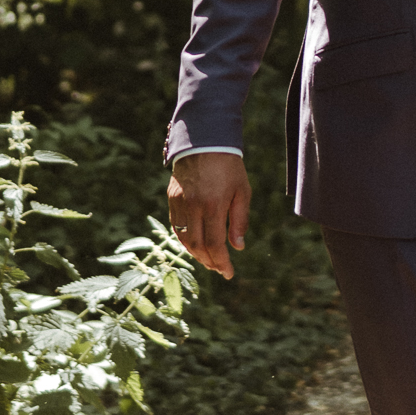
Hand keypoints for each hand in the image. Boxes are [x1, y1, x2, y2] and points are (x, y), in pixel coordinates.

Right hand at [167, 152, 250, 278]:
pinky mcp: (172, 198)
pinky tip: (195, 244)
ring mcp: (180, 202)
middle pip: (197, 245)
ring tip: (209, 260)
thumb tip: (237, 247)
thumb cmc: (229, 167)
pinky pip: (176, 226)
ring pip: (184, 238)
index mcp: (213, 205)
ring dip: (196, 253)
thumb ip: (239, 220)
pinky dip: (185, 239)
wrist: (204, 141)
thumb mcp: (243, 191)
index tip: (228, 273)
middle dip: (209, 261)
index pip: (215, 244)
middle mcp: (193, 206)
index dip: (221, 262)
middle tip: (219, 269)